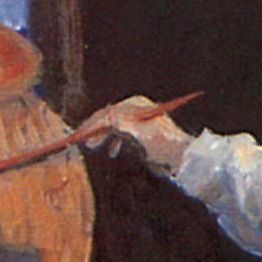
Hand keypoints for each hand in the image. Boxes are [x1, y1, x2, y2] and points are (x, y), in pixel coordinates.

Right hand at [75, 95, 194, 172]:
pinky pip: (123, 133)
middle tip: (82, 141)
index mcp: (136, 105)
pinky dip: (115, 141)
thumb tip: (104, 118)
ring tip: (94, 147)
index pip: (106, 113)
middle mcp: (137, 109)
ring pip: (115, 126)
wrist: (183, 156)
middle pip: (109, 118)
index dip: (91, 124)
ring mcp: (140, 120)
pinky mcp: (143, 132)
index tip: (78, 135)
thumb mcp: (138, 133)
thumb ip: (119, 124)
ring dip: (103, 136)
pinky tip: (112, 152)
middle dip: (95, 130)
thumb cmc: (162, 143)